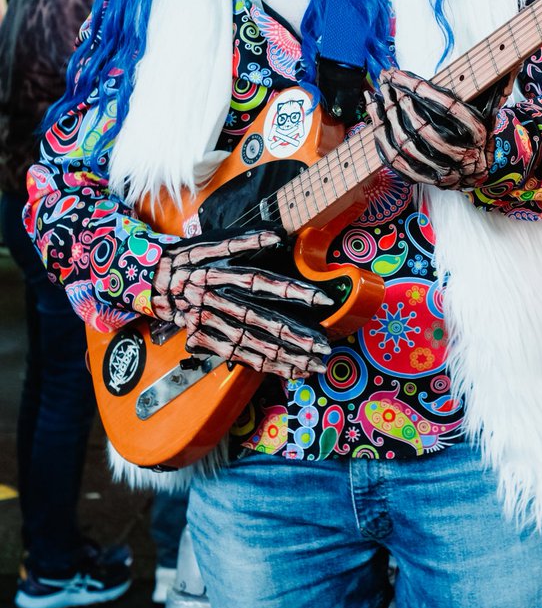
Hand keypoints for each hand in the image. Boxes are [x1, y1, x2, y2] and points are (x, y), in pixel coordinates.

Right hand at [151, 229, 332, 377]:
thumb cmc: (188, 258)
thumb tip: (276, 236)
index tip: (322, 300)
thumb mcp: (211, 243)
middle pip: (261, 321)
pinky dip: (263, 364)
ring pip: (252, 343)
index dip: (293, 293)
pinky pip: (238, 354)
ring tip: (312, 365)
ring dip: (284, 356)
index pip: (264, 284)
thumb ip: (244, 241)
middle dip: (295, 337)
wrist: (152, 280)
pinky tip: (286, 370)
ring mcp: (211, 323)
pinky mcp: (206, 338)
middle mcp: (217, 301)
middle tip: (323, 347)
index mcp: (220, 275)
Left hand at [364, 67, 492, 189]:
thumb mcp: (490, 110)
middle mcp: (462, 154)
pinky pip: (396, 162)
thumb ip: (495, 87)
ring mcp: (443, 170)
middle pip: (422, 126)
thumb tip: (512, 65)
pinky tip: (375, 121)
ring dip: (386, 118)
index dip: (417, 88)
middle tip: (385, 82)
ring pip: (406, 145)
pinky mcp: (426, 179)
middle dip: (397, 100)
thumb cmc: (478, 134)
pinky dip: (381, 140)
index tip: (397, 74)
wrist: (480, 172)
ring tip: (377, 97)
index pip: (445, 106)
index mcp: (477, 132)